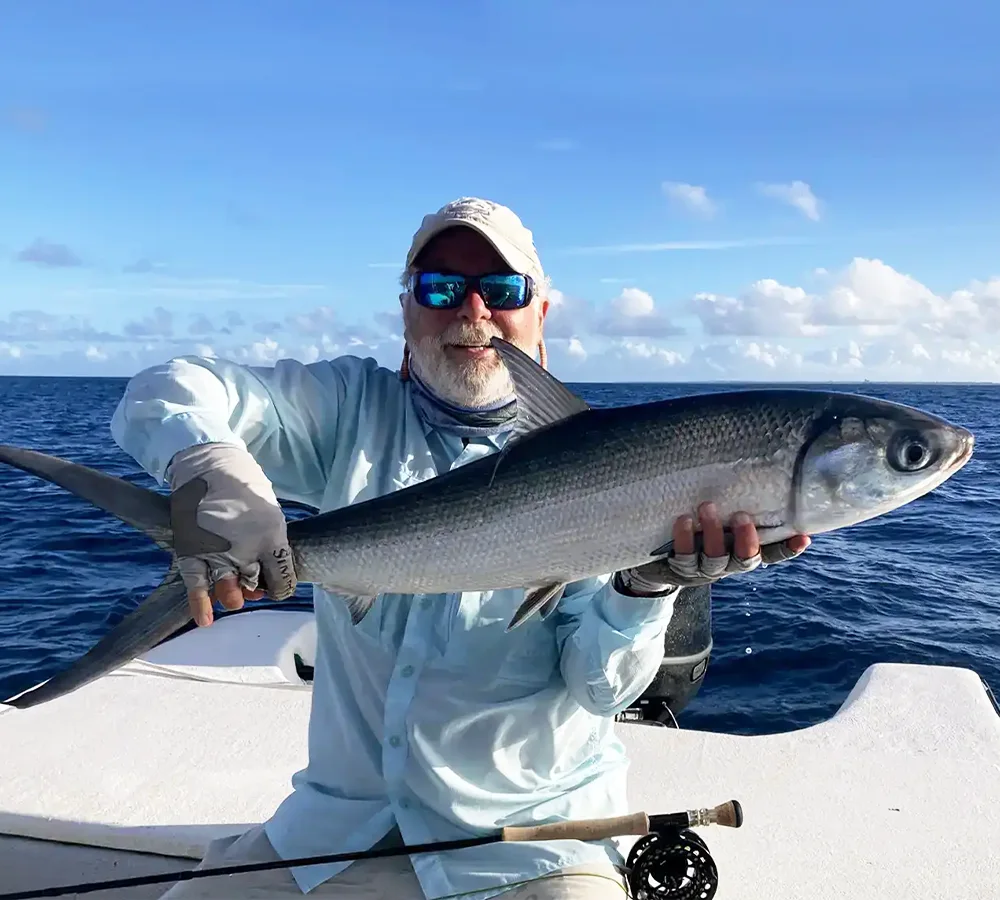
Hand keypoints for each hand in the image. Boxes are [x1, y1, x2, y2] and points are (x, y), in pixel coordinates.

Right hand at [166, 443, 297, 626]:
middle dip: (256, 588)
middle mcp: (246, 549)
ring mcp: (218, 551)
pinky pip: (196, 583)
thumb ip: (273, 543)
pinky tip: (205, 620)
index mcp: (272, 537)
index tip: (278, 584)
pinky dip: (200, 604)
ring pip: (228, 587)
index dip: (283, 585)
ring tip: (236, 598)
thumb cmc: (245, 489)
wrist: (211, 466)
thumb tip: (272, 570)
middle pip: (255, 584)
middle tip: (254, 585)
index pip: (283, 576)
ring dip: (234, 596)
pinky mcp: (193, 551)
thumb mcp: (271, 514)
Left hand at [618, 501, 809, 593]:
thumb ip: (734, 503)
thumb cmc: (694, 530)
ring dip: (712, 533)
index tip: (803, 537)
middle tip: (742, 516)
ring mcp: (703, 569)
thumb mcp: (716, 519)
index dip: (787, 549)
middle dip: (746, 540)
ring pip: (714, 557)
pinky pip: (683, 556)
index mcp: (740, 552)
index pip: (771, 553)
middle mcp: (727, 564)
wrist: (657, 561)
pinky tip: (683, 520)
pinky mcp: (680, 569)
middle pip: (745, 560)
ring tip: (707, 506)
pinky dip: (684, 538)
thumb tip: (754, 467)